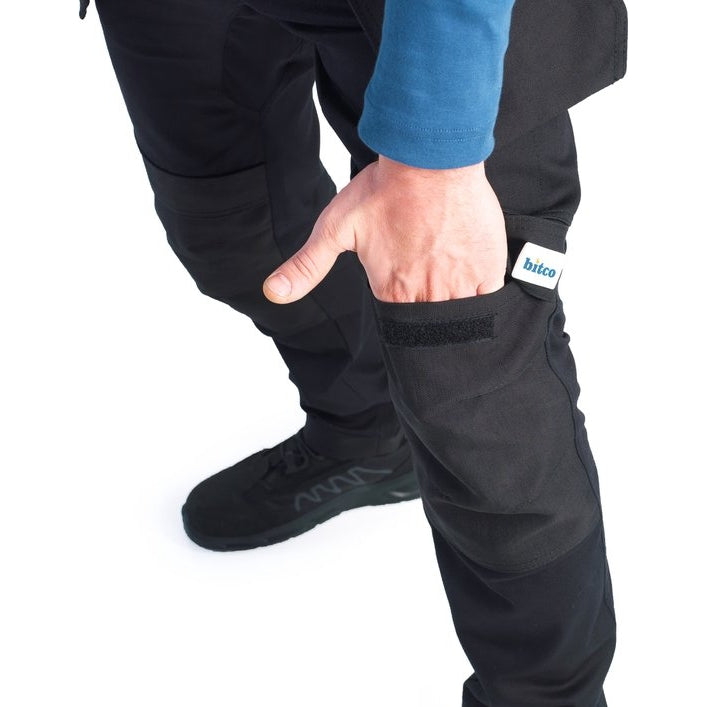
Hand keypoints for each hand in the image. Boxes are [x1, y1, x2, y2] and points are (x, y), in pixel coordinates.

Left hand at [262, 155, 507, 303]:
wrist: (429, 159)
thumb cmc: (382, 190)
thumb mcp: (334, 228)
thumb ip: (306, 266)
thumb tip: (273, 292)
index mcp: (390, 289)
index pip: (399, 322)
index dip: (401, 304)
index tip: (404, 285)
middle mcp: (425, 293)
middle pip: (428, 320)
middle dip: (426, 306)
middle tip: (426, 274)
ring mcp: (459, 283)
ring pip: (458, 315)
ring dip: (452, 304)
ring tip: (447, 277)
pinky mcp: (487, 268)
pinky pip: (487, 299)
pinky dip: (480, 296)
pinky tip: (472, 279)